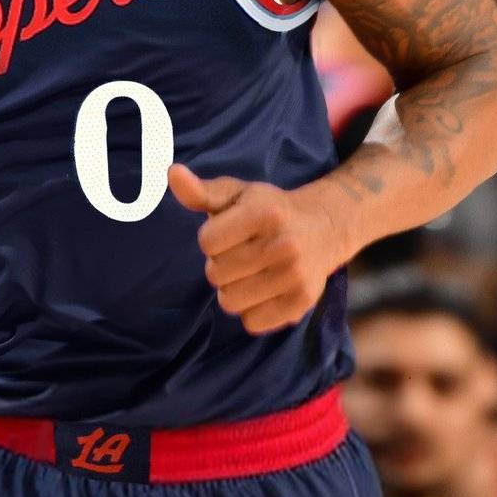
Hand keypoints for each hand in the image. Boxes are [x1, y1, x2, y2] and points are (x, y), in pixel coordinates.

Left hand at [168, 165, 342, 334]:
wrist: (323, 227)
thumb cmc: (268, 209)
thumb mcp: (236, 193)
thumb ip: (201, 190)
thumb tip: (172, 173)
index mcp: (263, 212)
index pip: (206, 242)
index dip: (211, 238)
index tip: (228, 232)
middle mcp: (283, 244)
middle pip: (215, 274)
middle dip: (220, 264)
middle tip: (241, 252)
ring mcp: (295, 276)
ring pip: (230, 302)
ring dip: (232, 289)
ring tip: (249, 272)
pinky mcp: (301, 303)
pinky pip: (252, 323)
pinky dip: (251, 310)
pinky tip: (263, 290)